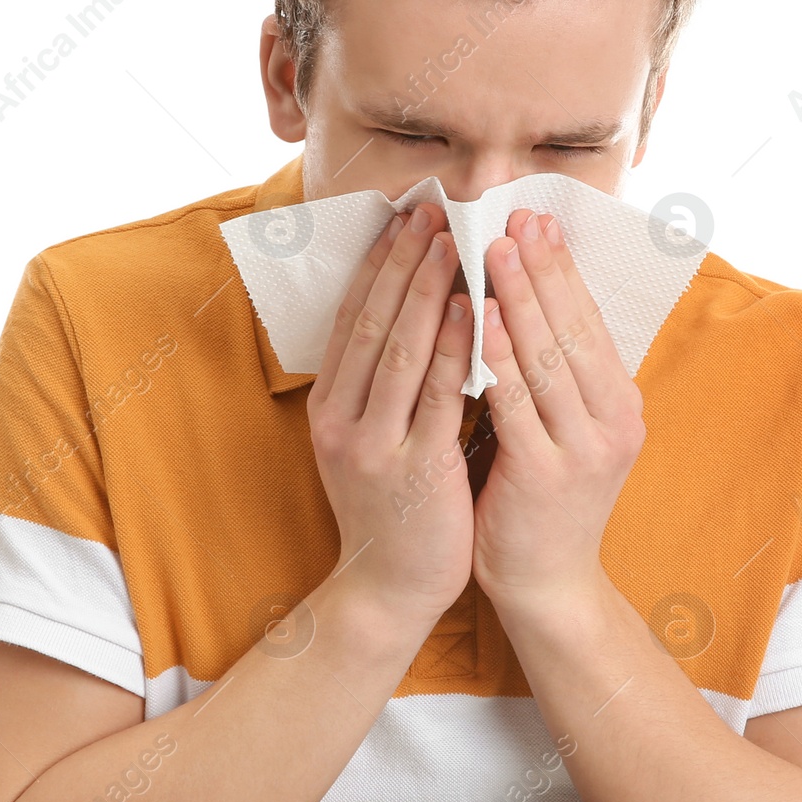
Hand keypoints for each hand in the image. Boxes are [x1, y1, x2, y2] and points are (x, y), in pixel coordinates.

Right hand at [307, 204, 477, 624]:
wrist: (389, 590)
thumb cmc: (393, 508)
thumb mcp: (370, 439)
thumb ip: (380, 386)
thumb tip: (413, 314)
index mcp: (329, 408)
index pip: (353, 321)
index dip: (377, 267)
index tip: (402, 221)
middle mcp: (342, 421)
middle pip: (373, 325)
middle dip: (403, 264)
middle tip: (429, 212)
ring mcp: (375, 447)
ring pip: (401, 353)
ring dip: (427, 292)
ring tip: (451, 242)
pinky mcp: (416, 472)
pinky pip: (438, 398)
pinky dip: (455, 349)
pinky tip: (472, 310)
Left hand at [470, 208, 645, 611]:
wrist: (547, 585)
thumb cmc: (543, 502)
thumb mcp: (566, 431)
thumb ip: (556, 378)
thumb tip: (530, 303)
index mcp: (619, 405)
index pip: (588, 322)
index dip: (561, 270)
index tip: (536, 222)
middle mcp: (613, 421)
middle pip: (573, 328)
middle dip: (542, 268)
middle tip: (515, 216)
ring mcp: (583, 448)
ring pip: (548, 356)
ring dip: (520, 297)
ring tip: (494, 248)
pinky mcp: (546, 472)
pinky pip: (517, 400)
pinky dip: (499, 353)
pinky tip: (479, 314)